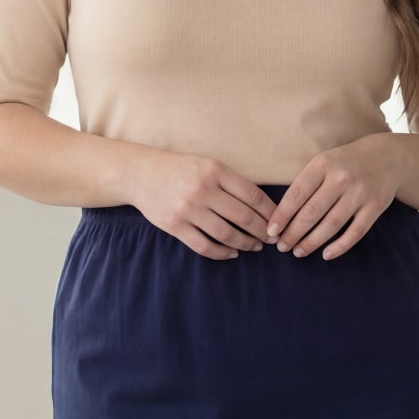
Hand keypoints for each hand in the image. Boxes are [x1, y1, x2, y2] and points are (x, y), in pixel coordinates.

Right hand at [126, 153, 277, 258]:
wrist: (140, 174)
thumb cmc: (180, 169)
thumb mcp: (207, 165)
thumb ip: (231, 182)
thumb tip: (263, 206)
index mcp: (215, 170)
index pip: (252, 195)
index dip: (270, 212)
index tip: (278, 221)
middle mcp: (202, 189)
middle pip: (243, 217)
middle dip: (262, 231)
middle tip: (270, 239)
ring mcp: (188, 209)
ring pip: (226, 234)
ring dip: (245, 244)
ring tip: (254, 247)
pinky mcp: (175, 226)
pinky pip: (204, 246)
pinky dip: (222, 253)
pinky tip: (232, 253)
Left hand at [265, 136, 404, 259]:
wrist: (388, 156)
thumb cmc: (346, 163)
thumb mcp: (324, 162)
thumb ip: (306, 182)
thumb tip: (281, 215)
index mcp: (323, 164)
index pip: (297, 194)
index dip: (282, 215)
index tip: (271, 231)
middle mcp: (341, 177)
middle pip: (312, 212)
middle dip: (293, 233)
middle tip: (282, 246)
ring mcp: (360, 192)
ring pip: (331, 224)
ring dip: (312, 242)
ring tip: (298, 252)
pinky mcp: (375, 206)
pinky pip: (355, 232)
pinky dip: (340, 246)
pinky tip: (326, 255)